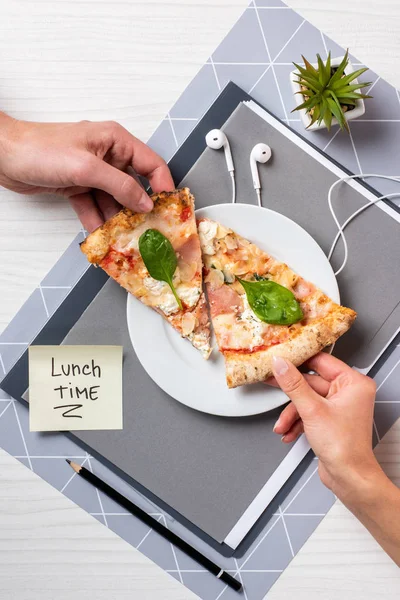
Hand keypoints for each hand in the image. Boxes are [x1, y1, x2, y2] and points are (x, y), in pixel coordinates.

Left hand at [0, 113, 173, 230]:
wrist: (4, 156)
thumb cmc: (40, 149)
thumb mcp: (87, 168)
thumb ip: (120, 185)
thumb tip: (144, 201)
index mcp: (115, 141)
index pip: (151, 164)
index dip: (163, 186)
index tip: (169, 208)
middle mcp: (107, 156)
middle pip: (134, 185)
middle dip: (139, 208)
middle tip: (148, 228)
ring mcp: (92, 172)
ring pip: (114, 200)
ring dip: (118, 219)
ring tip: (125, 237)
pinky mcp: (78, 186)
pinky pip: (95, 206)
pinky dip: (98, 220)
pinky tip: (102, 235)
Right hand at [270, 353, 379, 497]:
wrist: (348, 477)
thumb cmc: (345, 448)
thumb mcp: (312, 410)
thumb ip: (294, 385)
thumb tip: (281, 365)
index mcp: (353, 383)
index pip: (321, 361)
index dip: (299, 359)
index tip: (281, 357)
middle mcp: (349, 392)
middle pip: (311, 382)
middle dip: (291, 395)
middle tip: (272, 383)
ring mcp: (339, 406)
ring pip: (307, 399)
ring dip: (292, 413)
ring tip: (283, 424)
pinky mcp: (330, 419)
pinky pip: (309, 412)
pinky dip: (297, 422)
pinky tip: (289, 431)